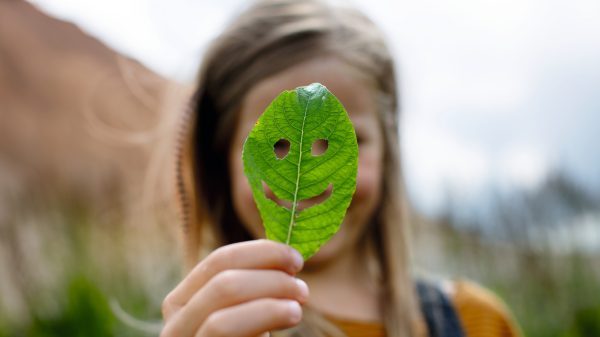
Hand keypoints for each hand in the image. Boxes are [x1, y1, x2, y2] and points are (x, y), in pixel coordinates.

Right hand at [161, 239, 307, 336]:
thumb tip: (285, 253)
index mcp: (183, 303)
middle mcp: (174, 325)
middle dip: (269, 275)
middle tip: (302, 284)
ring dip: (271, 294)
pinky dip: (264, 314)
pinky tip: (291, 315)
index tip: (296, 258)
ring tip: (300, 303)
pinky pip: (224, 329)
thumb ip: (254, 287)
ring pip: (222, 303)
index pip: (219, 260)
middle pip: (223, 280)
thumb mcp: (244, 316)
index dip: (260, 253)